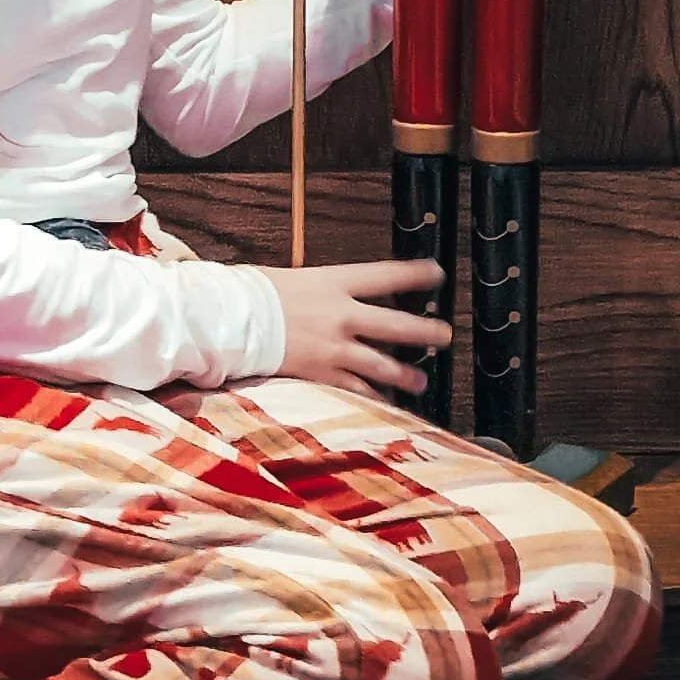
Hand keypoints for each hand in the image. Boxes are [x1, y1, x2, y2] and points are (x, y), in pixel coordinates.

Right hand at [255, 259, 450, 398]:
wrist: (234, 318)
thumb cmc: (258, 293)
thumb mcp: (297, 279)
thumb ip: (324, 290)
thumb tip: (339, 296)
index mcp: (335, 282)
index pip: (386, 275)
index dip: (416, 275)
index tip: (437, 274)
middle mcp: (342, 314)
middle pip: (396, 324)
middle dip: (426, 331)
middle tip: (445, 334)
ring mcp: (335, 346)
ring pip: (383, 364)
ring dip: (407, 374)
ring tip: (422, 381)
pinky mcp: (322, 373)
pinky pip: (356, 390)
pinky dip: (374, 399)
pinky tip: (387, 405)